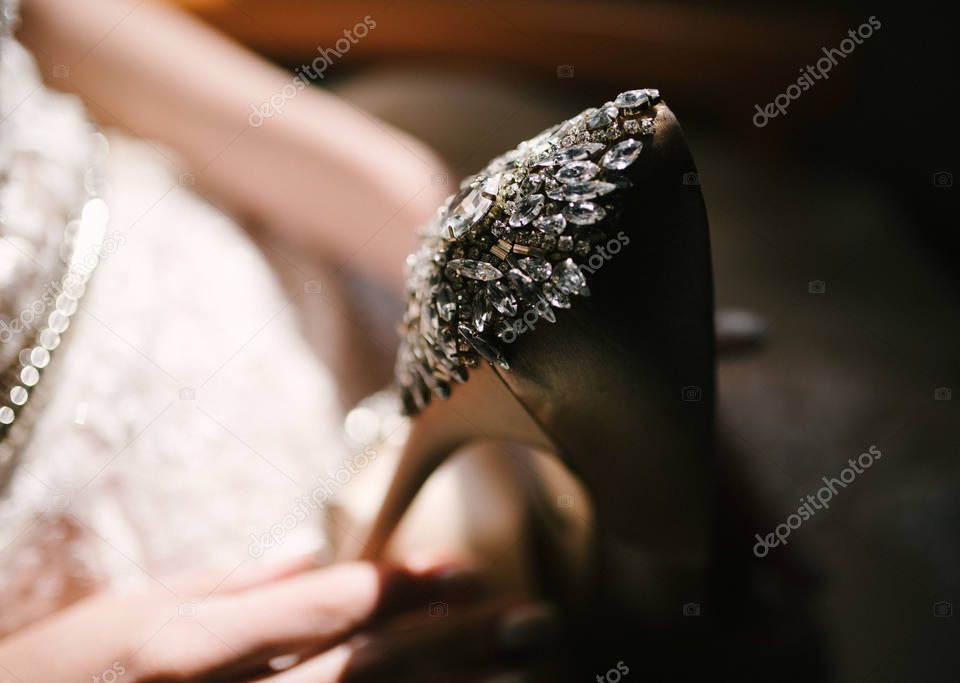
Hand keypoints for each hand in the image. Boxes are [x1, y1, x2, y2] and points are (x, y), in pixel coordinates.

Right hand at [0, 556, 556, 681]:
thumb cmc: (49, 679)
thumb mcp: (125, 617)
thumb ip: (225, 588)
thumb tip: (303, 552)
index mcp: (191, 645)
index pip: (328, 609)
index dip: (406, 589)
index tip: (470, 573)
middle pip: (369, 667)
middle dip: (461, 642)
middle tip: (539, 619)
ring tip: (529, 675)